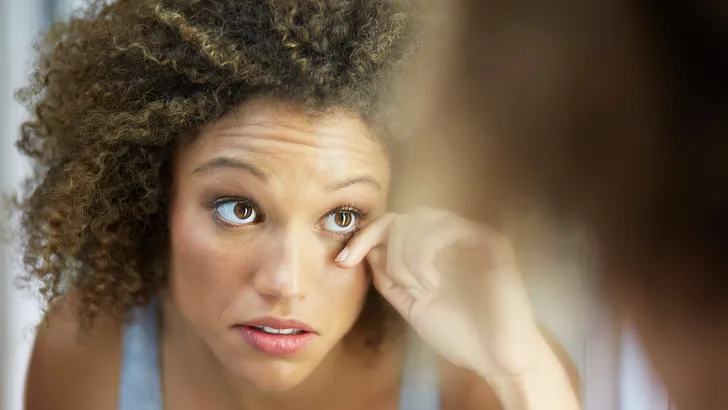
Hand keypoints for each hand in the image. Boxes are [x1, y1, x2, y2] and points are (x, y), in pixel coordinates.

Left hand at [336, 208, 543, 377]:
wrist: (495, 359)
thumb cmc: (458, 334)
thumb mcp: (410, 304)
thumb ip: (388, 277)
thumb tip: (365, 249)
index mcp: (431, 250)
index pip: (392, 226)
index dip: (364, 237)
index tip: (343, 261)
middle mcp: (450, 238)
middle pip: (403, 217)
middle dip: (388, 248)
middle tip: (402, 285)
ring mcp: (471, 237)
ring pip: (422, 218)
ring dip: (408, 255)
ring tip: (420, 288)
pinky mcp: (492, 242)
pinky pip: (449, 227)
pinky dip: (427, 253)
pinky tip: (431, 283)